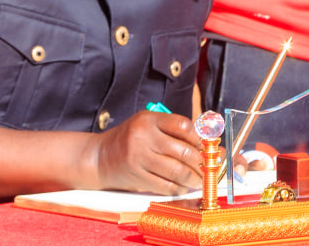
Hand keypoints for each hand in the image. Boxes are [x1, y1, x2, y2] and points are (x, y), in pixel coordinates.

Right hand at [89, 111, 203, 193]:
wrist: (99, 157)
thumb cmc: (130, 140)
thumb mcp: (147, 126)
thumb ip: (172, 131)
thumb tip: (207, 143)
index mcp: (148, 119)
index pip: (183, 126)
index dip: (200, 138)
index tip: (207, 146)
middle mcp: (143, 136)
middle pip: (183, 151)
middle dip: (201, 162)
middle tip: (209, 167)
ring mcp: (139, 157)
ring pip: (178, 171)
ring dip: (194, 178)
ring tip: (200, 179)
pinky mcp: (137, 177)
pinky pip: (166, 186)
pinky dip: (180, 188)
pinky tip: (184, 186)